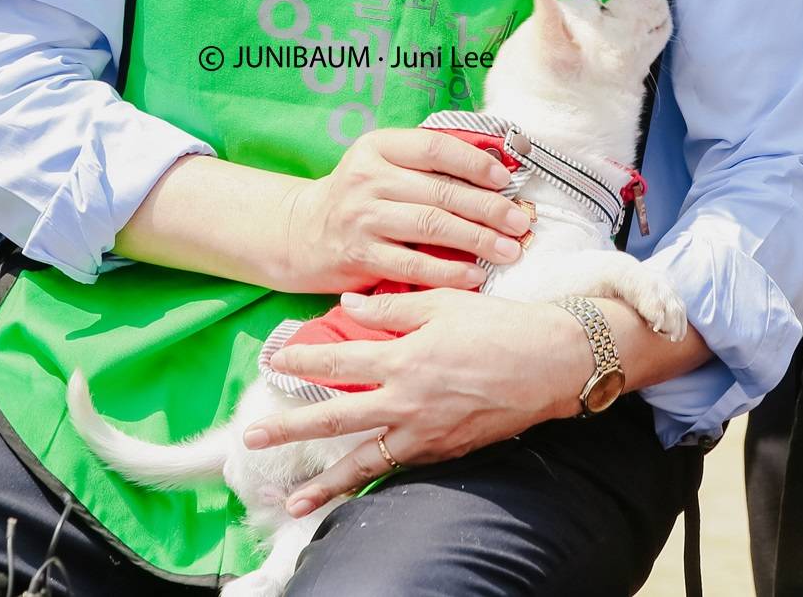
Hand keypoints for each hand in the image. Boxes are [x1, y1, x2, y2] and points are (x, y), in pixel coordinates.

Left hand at [245, 289, 588, 511]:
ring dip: (326, 483)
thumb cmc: (498, 324)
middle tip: (252, 440)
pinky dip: (372, 481)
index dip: (303, 360)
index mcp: (404, 358)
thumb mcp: (442, 302)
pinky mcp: (445, 451)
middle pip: (337, 418)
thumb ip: (390, 307)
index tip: (273, 360)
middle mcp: (408, 402)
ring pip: (365, 462)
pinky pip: (399, 467)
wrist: (550, 362)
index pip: (339, 360)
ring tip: (293, 501)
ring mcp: (426, 433)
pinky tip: (353, 489)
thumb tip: (347, 305)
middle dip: (290, 430)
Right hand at [282, 128, 530, 294]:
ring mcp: (362, 217)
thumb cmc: (360, 196)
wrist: (303, 232)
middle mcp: (367, 177)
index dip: (474, 163)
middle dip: (487, 208)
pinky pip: (412, 263)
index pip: (434, 148)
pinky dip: (448, 271)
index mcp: (378, 146)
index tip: (505, 181)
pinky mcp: (360, 255)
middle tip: (520, 221)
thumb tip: (495, 171)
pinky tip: (475, 275)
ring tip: (509, 250)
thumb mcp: (382, 164)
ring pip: (430, 226)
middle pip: (439, 191)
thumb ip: (426, 164)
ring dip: (476, 240)